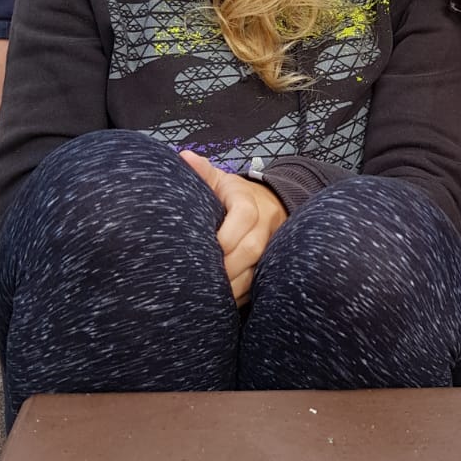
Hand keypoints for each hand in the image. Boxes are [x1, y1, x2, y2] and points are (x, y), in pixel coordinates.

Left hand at [179, 151, 286, 304]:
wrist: (268, 202)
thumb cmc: (231, 194)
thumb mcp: (218, 179)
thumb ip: (202, 172)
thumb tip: (185, 158)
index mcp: (248, 198)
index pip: (244, 215)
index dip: (228, 234)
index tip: (211, 248)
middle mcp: (265, 220)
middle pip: (254, 247)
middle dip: (230, 267)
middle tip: (206, 281)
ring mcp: (273, 242)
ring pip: (260, 268)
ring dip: (237, 285)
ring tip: (213, 297)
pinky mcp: (274, 260)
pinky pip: (263, 281)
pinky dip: (245, 294)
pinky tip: (226, 302)